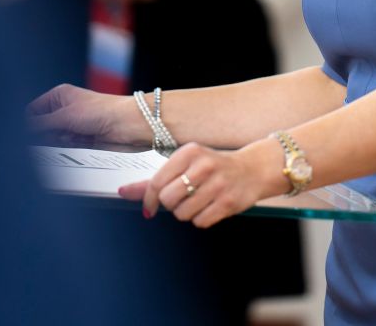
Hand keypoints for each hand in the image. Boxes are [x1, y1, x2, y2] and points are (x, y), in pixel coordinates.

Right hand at [27, 84, 148, 145]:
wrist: (129, 125)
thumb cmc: (103, 111)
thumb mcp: (65, 117)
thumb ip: (39, 126)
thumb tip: (19, 132)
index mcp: (59, 96)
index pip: (32, 110)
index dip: (27, 123)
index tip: (24, 136)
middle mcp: (64, 110)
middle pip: (40, 126)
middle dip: (43, 134)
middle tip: (48, 138)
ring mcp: (72, 126)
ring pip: (52, 139)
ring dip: (56, 142)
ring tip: (70, 137)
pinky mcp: (81, 140)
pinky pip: (64, 147)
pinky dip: (65, 148)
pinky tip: (73, 144)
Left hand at [120, 139, 290, 228]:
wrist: (252, 170)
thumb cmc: (212, 167)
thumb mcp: (184, 164)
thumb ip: (154, 179)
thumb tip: (123, 192)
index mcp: (189, 152)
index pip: (157, 181)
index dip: (148, 199)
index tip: (148, 208)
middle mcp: (203, 166)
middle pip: (168, 200)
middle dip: (171, 205)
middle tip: (183, 198)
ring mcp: (218, 184)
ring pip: (183, 214)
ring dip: (187, 213)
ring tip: (199, 201)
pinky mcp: (229, 203)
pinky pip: (200, 222)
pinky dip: (201, 219)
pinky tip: (210, 207)